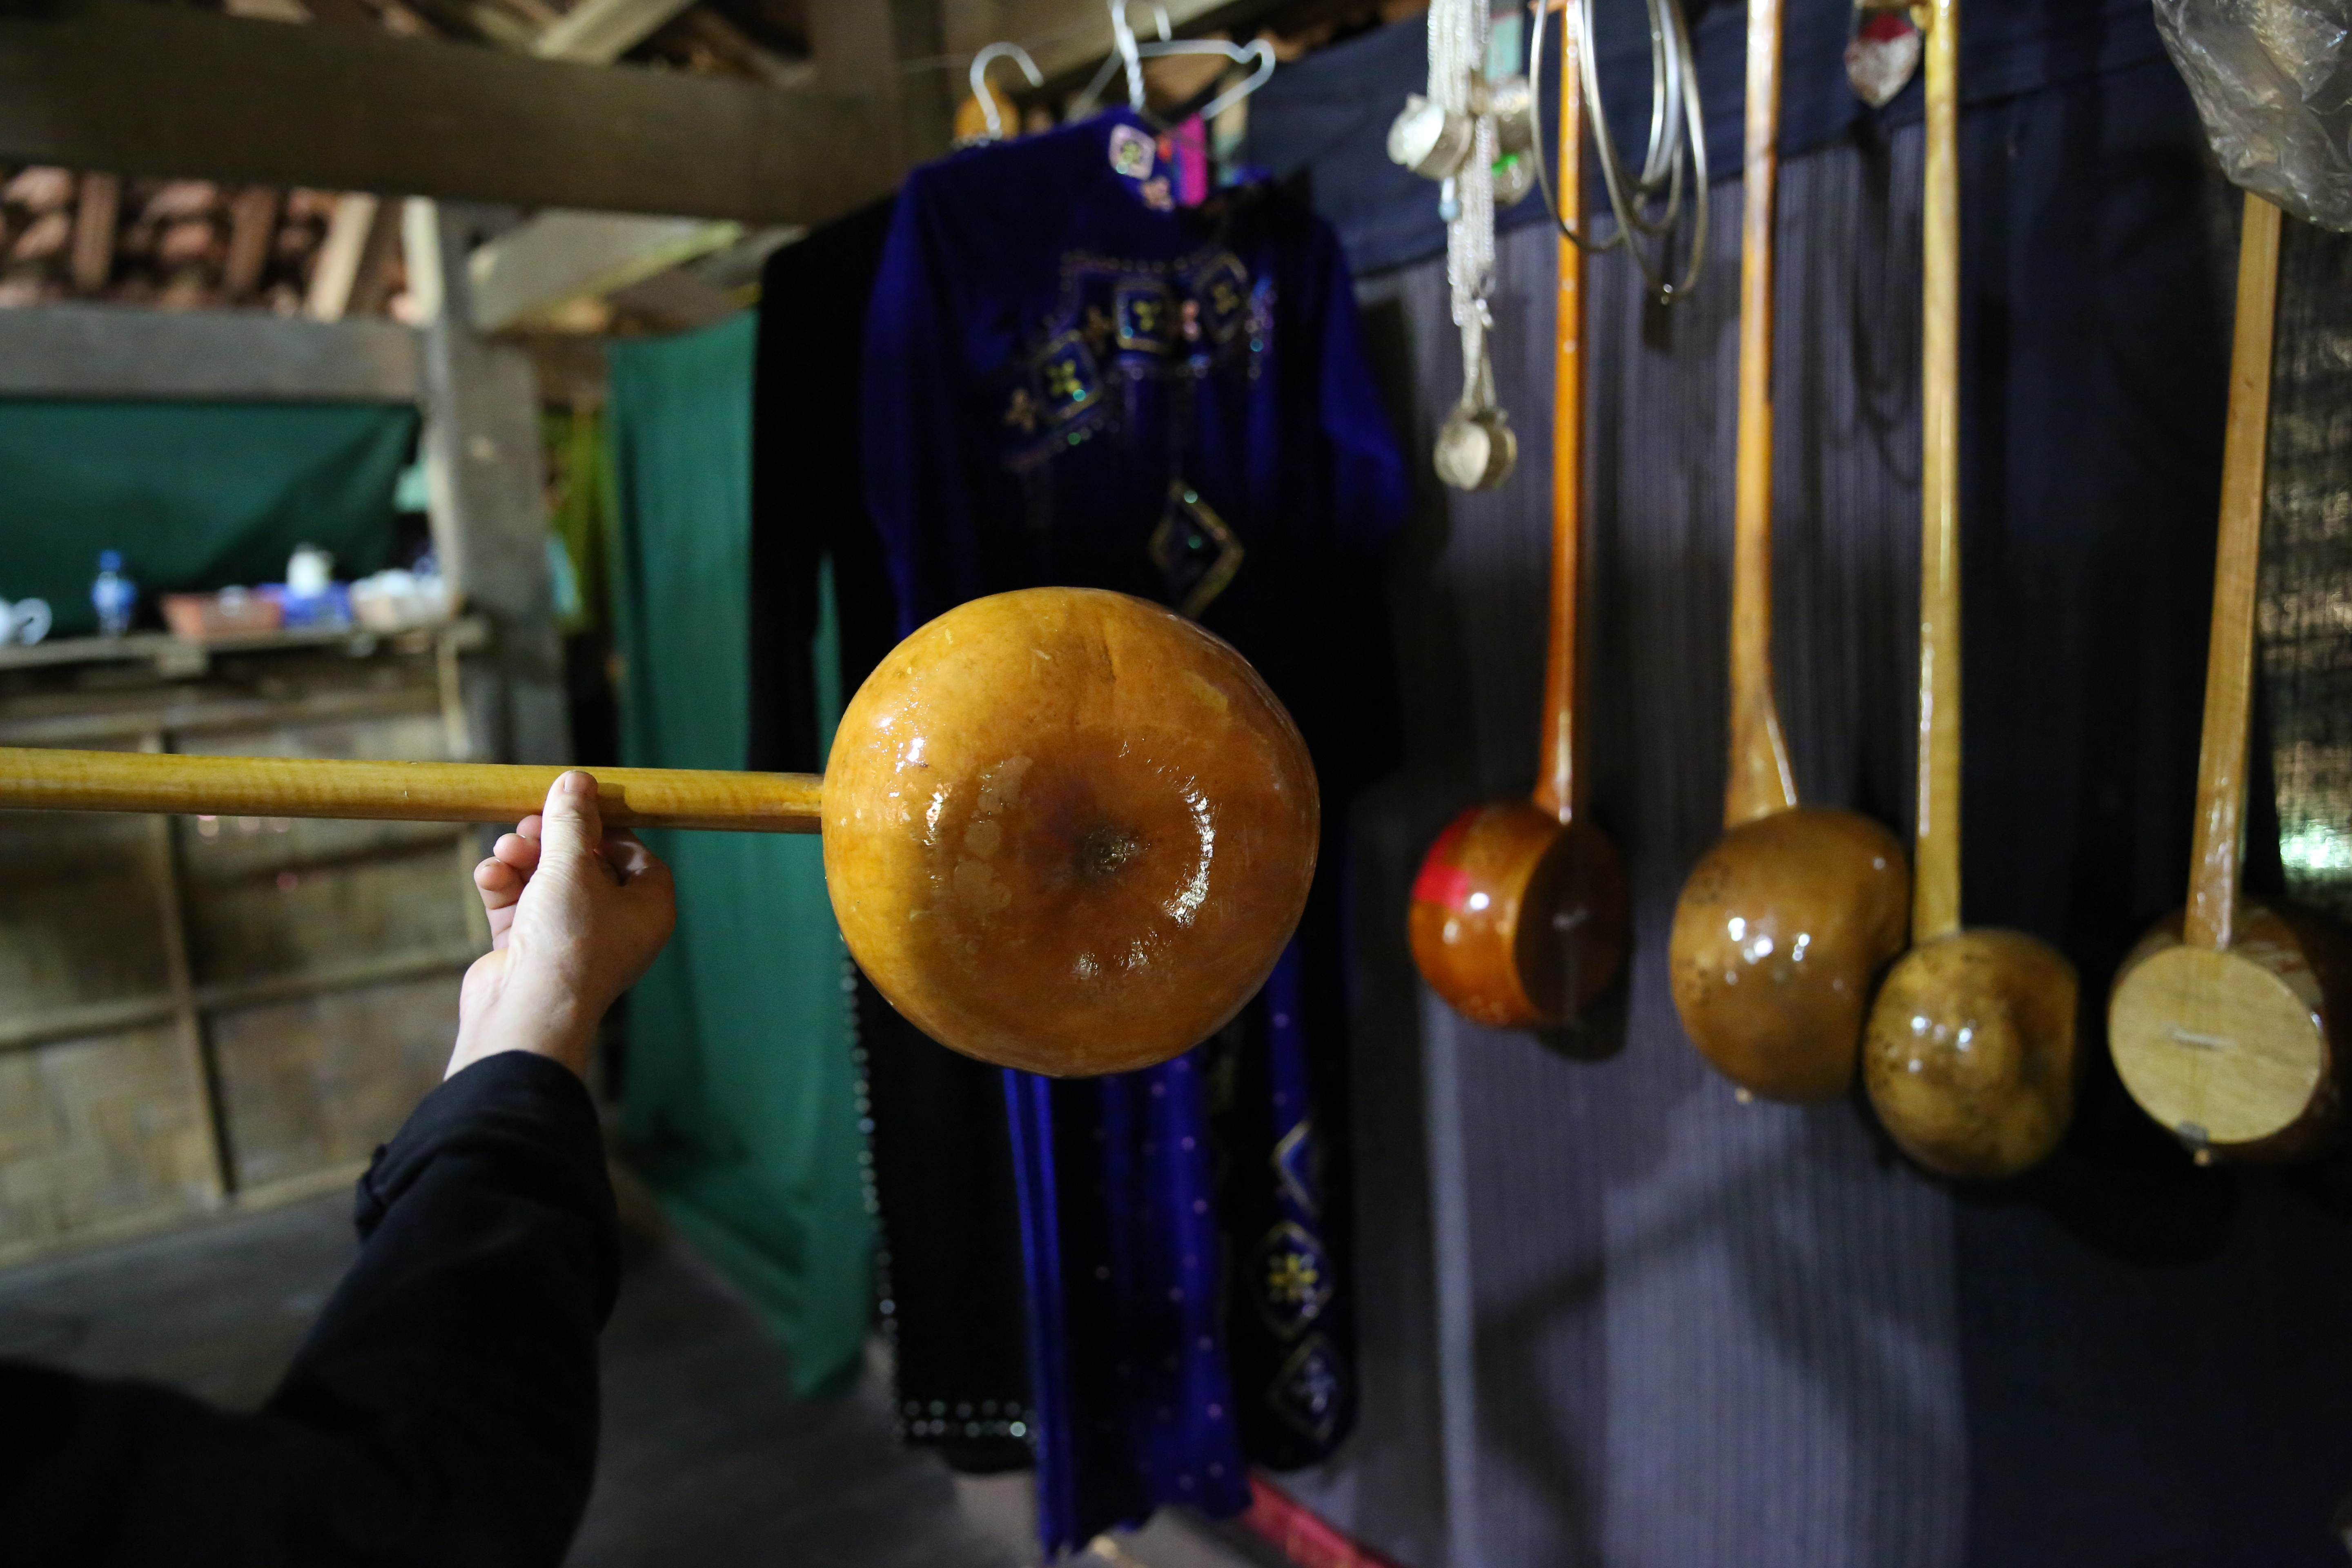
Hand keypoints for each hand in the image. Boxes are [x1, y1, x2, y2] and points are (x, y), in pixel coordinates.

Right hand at [449, 770, 675, 1080]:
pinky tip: (490, 875)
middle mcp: (613, 928)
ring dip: (524, 860)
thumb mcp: (572, 866)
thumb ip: (572, 821)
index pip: (638, 858)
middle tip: (532, 822)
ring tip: (507, 848)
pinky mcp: (529, 951)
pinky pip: (518, 906)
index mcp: (647, 912)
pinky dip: (504, 887)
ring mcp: (569, 940)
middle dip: (554, 840)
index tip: (579, 806)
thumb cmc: (568, 940)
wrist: (526, 1013)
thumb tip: (577, 779)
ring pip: (547, 883)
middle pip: (586, 866)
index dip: (609, 829)